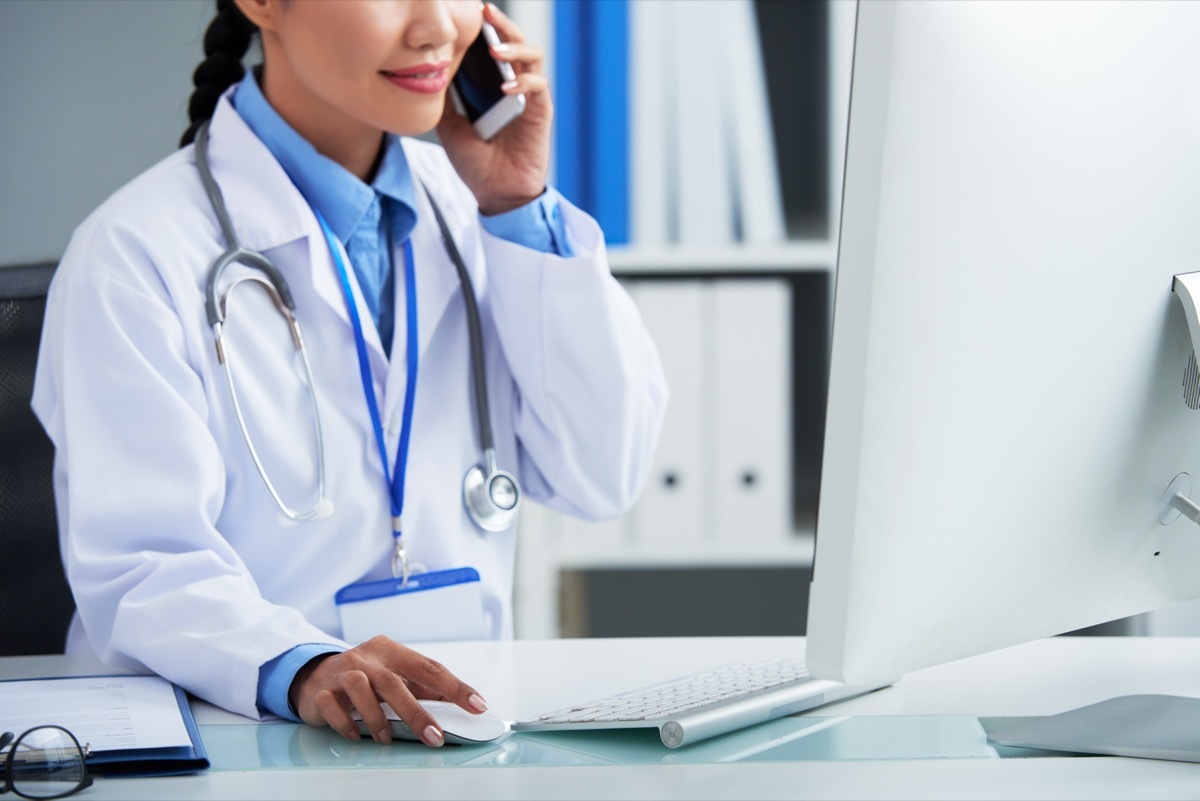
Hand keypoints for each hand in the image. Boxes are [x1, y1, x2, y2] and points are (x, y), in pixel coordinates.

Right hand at [288, 636, 487, 746]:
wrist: (313, 674)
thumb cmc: (363, 675)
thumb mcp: (393, 674)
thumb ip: (421, 688)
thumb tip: (457, 705)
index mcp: (391, 650)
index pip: (429, 667)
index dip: (455, 687)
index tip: (476, 705)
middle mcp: (367, 657)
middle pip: (394, 682)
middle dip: (417, 713)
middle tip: (434, 736)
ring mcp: (341, 672)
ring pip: (360, 689)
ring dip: (377, 719)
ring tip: (386, 738)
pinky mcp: (320, 691)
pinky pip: (332, 707)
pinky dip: (346, 724)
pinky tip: (356, 734)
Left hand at [437, 2, 550, 215]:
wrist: (496, 195)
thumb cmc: (476, 164)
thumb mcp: (450, 128)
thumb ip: (443, 101)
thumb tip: (427, 73)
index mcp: (492, 87)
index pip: (491, 49)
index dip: (484, 30)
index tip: (470, 12)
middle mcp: (513, 86)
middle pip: (514, 43)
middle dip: (501, 25)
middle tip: (486, 12)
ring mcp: (529, 98)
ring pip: (532, 57)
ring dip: (515, 48)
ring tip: (496, 49)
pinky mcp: (542, 113)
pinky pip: (538, 86)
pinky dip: (524, 82)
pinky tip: (507, 87)